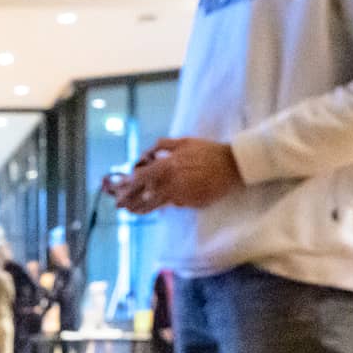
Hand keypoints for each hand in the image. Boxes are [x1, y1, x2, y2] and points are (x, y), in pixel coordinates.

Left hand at [111, 138, 245, 213]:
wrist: (232, 164)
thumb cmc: (207, 151)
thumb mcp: (184, 142)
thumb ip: (162, 146)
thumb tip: (146, 155)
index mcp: (168, 164)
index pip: (141, 177)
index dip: (128, 184)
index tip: (119, 188)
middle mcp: (171, 181)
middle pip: (144, 194)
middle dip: (130, 199)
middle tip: (120, 204)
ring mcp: (181, 194)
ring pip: (156, 203)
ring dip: (142, 208)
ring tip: (132, 211)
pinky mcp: (190, 203)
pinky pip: (173, 205)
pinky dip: (163, 206)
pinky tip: (154, 209)